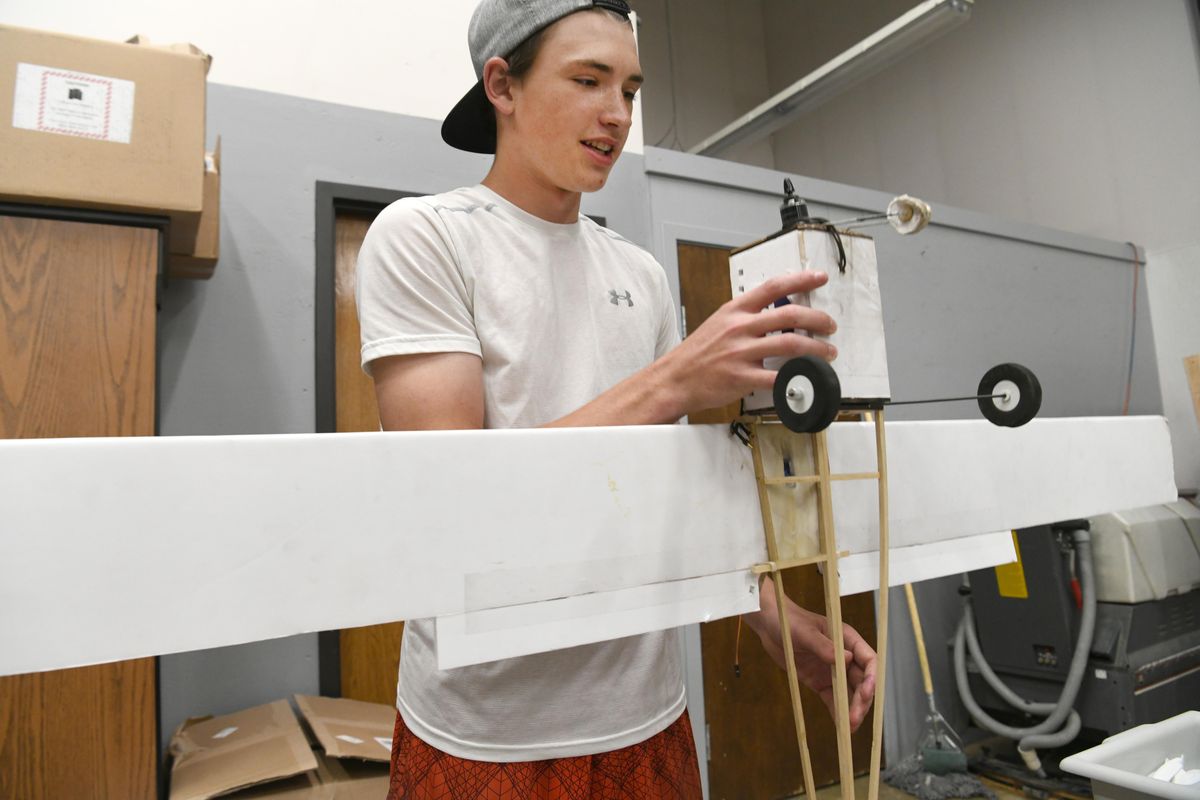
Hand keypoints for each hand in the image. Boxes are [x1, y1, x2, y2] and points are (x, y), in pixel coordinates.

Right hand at [659, 271, 837, 415]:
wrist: (674, 379)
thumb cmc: (696, 354)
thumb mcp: (719, 323)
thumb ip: (746, 317)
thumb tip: (776, 314)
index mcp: (735, 311)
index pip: (774, 287)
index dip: (801, 279)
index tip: (819, 277)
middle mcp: (739, 328)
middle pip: (789, 315)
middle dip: (818, 319)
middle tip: (829, 325)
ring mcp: (740, 352)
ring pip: (790, 345)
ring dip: (816, 349)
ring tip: (826, 352)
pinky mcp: (741, 377)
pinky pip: (777, 378)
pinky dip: (796, 378)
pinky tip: (806, 378)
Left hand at [746, 575, 876, 730]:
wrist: (770, 626)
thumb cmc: (789, 621)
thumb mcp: (804, 632)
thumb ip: (823, 645)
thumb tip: (847, 659)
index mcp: (847, 639)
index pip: (869, 659)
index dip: (872, 677)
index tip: (867, 693)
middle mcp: (845, 657)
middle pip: (862, 682)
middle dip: (861, 700)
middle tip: (854, 718)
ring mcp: (834, 671)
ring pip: (850, 694)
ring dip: (852, 710)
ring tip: (849, 727)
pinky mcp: (821, 682)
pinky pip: (833, 699)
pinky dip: (838, 712)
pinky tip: (841, 727)